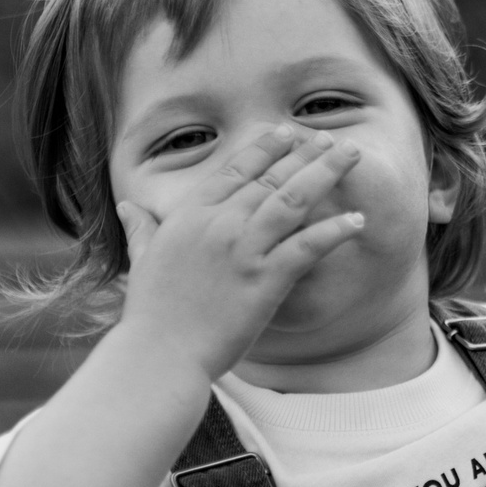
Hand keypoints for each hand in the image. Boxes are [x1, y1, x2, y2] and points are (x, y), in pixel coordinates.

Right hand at [114, 124, 365, 380]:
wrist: (159, 354)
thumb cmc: (150, 314)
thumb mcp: (143, 260)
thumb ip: (142, 229)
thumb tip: (128, 208)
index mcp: (190, 215)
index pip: (235, 169)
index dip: (265, 148)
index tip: (287, 131)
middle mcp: (219, 224)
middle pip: (271, 178)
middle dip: (305, 154)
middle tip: (330, 138)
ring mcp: (244, 250)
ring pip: (293, 199)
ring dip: (326, 173)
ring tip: (352, 155)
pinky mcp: (265, 280)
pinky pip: (307, 247)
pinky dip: (334, 231)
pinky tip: (357, 221)